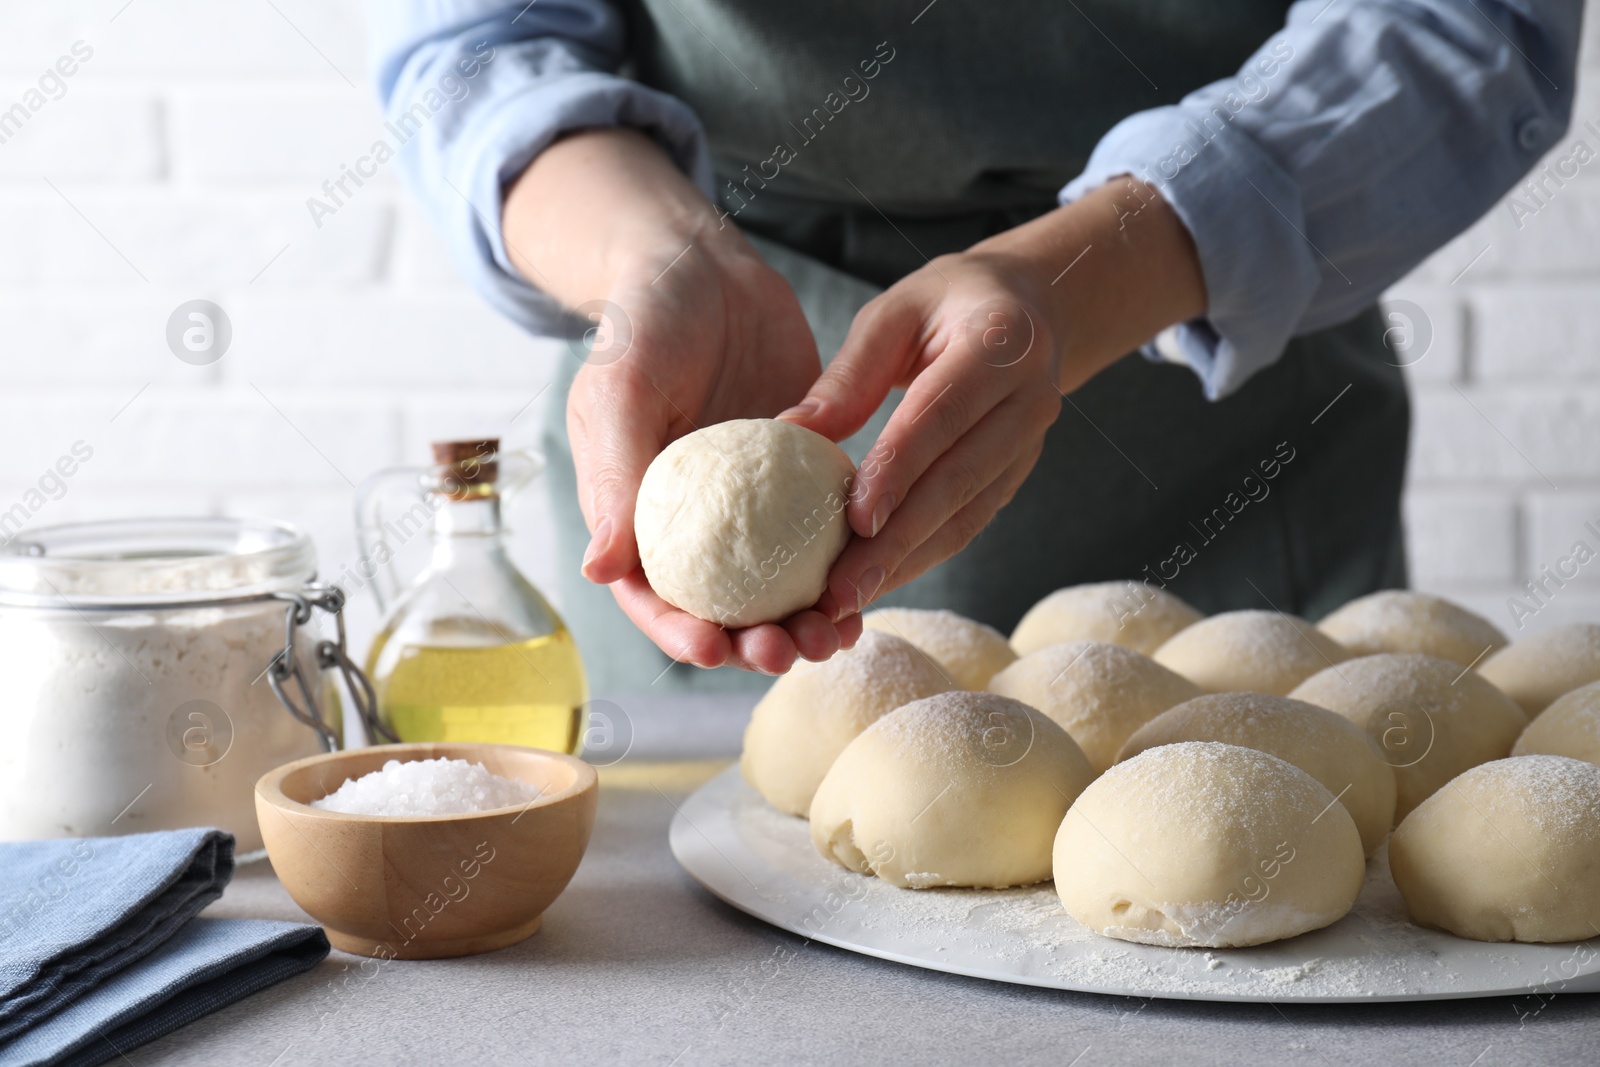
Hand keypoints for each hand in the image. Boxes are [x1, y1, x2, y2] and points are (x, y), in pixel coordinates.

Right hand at [503, 129, 862, 673]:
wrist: (708, 267)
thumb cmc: (645, 321)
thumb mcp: (621, 390)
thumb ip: (615, 476)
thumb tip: (600, 570)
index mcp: (635, 513)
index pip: (651, 594)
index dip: (680, 632)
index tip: (716, 650)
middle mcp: (692, 522)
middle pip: (719, 606)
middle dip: (752, 643)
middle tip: (790, 651)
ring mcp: (749, 506)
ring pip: (775, 584)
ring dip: (802, 619)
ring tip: (836, 635)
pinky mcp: (797, 479)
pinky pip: (820, 535)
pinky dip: (841, 565)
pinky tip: (870, 579)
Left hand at [782, 178, 1207, 616]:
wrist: (1030, 307)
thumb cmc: (948, 304)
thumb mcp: (896, 310)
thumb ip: (849, 373)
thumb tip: (789, 432)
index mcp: (1001, 342)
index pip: (943, 415)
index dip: (900, 470)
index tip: (855, 521)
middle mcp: (1029, 399)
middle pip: (959, 481)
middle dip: (899, 542)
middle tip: (841, 590)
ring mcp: (1031, 443)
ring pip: (967, 515)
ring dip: (908, 564)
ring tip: (848, 601)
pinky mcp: (1017, 474)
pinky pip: (969, 524)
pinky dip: (922, 557)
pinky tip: (876, 583)